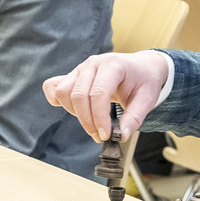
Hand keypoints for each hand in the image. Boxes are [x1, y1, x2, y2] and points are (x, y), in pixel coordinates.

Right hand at [43, 50, 170, 141]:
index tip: (105, 135)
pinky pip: (53, 87)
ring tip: (91, 120)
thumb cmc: (143, 81)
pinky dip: (58, 101)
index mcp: (113, 66)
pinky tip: (75, 110)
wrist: (140, 67)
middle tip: (99, 135)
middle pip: (78, 95)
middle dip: (87, 121)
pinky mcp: (72, 76)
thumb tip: (121, 136)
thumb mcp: (147, 99)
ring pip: (63, 92)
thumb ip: (134, 118)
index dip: (99, 118)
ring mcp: (80, 68)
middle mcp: (93, 64)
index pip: (98, 93)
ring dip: (74, 113)